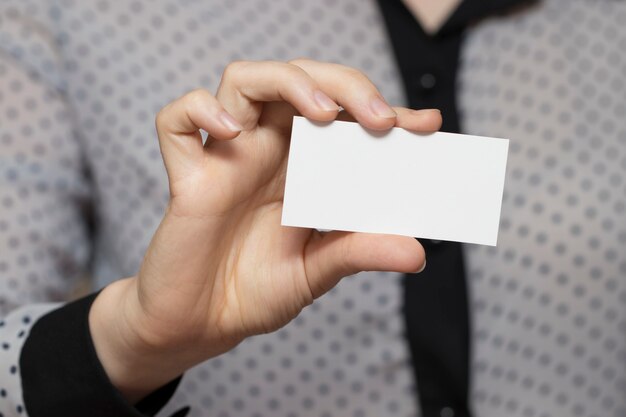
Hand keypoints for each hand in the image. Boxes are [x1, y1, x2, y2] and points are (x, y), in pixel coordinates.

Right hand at [88, 60, 441, 401]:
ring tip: (321, 113)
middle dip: (344, 85)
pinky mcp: (186, 175)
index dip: (385, 110)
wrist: (201, 324)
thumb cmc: (254, 292)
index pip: (344, 116)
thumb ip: (359, 252)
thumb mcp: (316, 272)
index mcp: (301, 167)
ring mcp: (225, 157)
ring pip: (243, 79)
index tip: (426, 124)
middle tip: (380, 119)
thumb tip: (417, 252)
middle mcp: (266, 151)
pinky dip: (200, 110)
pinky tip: (231, 133)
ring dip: (287, 80)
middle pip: (299, 79)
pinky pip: (176, 121)